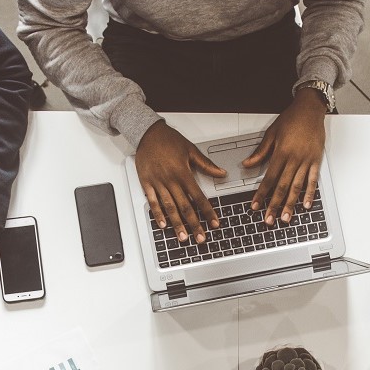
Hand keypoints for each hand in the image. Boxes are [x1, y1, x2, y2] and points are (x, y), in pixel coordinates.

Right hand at [136, 121, 226, 244]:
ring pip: (169, 207)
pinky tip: (163, 225)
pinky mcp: (146, 183)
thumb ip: (207, 165)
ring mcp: (158, 182)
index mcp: (183, 173)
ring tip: (183, 237)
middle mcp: (171, 180)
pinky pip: (152, 201)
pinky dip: (158, 214)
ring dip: (177, 224)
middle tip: (200, 238)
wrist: (147, 132)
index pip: (199, 197)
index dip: (208, 212)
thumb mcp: (191, 150)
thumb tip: (222, 173)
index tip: (214, 223)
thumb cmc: (169, 140)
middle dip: (194, 224)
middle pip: (185, 207)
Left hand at [243, 88, 325, 224]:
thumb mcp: (271, 133)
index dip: (261, 194)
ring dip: (290, 204)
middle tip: (269, 220)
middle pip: (282, 187)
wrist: (310, 109)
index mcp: (281, 152)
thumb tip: (246, 164)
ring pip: (297, 187)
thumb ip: (260, 152)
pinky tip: (306, 205)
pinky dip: (310, 194)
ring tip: (285, 218)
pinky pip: (313, 180)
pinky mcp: (316, 161)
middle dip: (274, 205)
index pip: (269, 178)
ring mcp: (306, 161)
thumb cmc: (291, 119)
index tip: (255, 206)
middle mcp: (294, 159)